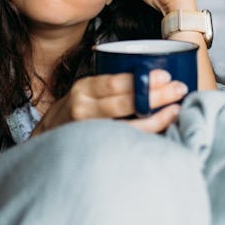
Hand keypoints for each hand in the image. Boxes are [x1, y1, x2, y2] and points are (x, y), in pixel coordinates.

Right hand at [30, 69, 187, 136]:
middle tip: (179, 89)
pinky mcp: (94, 149)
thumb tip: (150, 78)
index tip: (165, 76)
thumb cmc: (74, 112)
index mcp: (83, 89)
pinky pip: (124, 142)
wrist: (46, 139)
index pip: (114, 83)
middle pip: (124, 103)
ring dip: (156, 119)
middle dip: (155, 96)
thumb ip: (108, 87)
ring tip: (175, 111)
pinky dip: (145, 137)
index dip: (141, 80)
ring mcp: (88, 132)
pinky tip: (162, 130)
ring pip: (127, 127)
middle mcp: (83, 110)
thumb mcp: (84, 92)